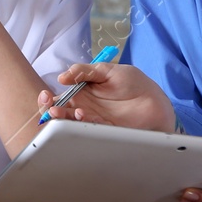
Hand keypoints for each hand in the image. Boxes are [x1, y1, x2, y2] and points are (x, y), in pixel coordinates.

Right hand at [38, 62, 175, 132]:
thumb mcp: (107, 70)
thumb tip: (62, 76)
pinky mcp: (104, 131)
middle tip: (52, 108)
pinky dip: (83, 124)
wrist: (155, 99)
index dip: (47, 99)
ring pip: (71, 124)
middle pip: (60, 114)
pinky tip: (83, 115)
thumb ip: (84, 71)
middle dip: (51, 112)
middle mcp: (84, 108)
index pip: (58, 98)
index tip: (46, 94)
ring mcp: (93, 120)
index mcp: (81, 93)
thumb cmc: (132, 82)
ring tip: (69, 112)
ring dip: (65, 120)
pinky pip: (89, 129)